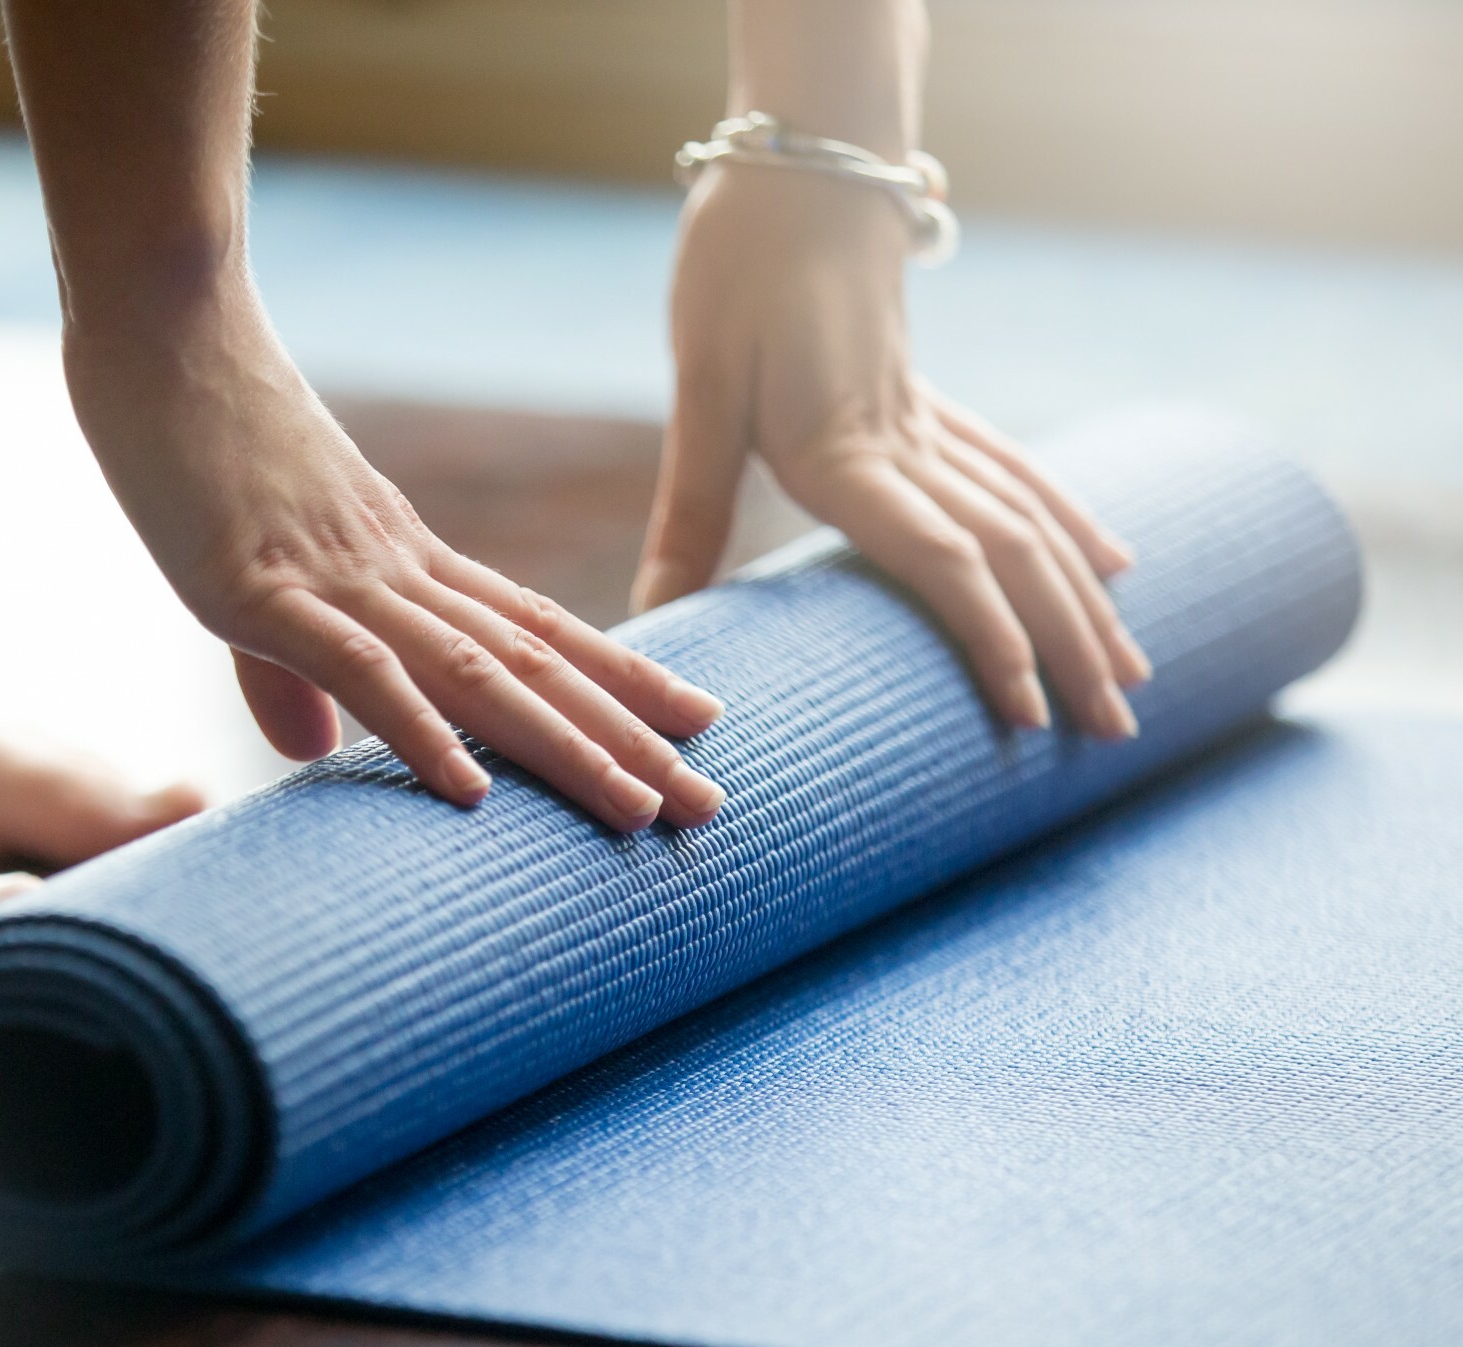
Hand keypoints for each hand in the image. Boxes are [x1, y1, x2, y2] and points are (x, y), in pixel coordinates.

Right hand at [64, 301, 725, 832]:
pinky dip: (419, 729)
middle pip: (534, 660)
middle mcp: (393, 565)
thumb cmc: (193, 427)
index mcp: (399, 554)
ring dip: (562, 745)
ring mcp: (335, 572)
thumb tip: (315, 751)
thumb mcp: (243, 567)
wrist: (158, 314)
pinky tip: (471, 792)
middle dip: (625, 737)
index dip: (617, 678)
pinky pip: (357, 665)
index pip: (533, 625)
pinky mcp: (259, 583)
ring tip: (641, 809)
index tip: (694, 723)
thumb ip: (284, 669)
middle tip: (708, 805)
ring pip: (477, 671)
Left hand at [635, 167, 1151, 737]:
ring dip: (1088, 602)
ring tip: (1134, 678)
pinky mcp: (935, 402)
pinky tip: (1115, 563)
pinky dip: (1075, 522)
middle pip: (1013, 556)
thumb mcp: (701, 392)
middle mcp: (909, 443)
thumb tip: (652, 615)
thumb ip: (692, 507)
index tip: (1030, 717)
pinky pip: (1023, 472)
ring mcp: (934, 422)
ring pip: (1034, 520)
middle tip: (1116, 736)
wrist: (798, 171)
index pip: (942, 558)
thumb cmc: (739, 276)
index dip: (991, 640)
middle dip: (1070, 648)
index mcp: (848, 452)